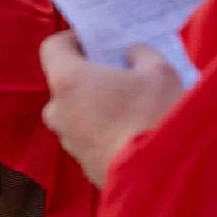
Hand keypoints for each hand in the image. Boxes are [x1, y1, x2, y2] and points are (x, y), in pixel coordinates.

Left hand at [39, 31, 185, 185]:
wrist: (164, 176)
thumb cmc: (156, 114)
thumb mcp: (159, 71)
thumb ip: (141, 54)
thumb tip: (132, 53)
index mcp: (68, 80)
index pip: (52, 47)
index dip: (73, 40)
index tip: (96, 41)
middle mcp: (58, 110)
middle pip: (67, 83)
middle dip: (91, 76)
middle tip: (122, 73)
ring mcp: (68, 141)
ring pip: (78, 113)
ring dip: (99, 106)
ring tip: (134, 106)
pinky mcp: (83, 165)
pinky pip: (90, 138)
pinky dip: (106, 131)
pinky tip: (135, 133)